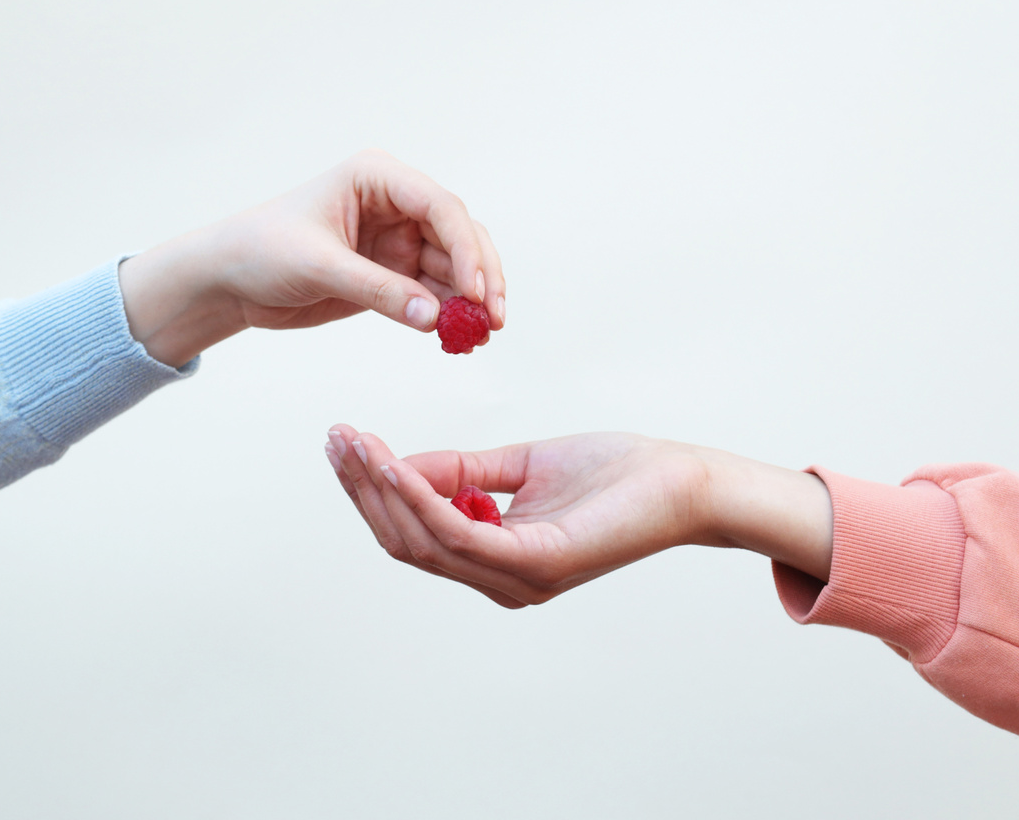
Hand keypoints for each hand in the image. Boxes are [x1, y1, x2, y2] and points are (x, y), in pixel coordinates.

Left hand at [118, 150, 504, 366]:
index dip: (465, 246)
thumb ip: (378, 290)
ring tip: (481, 336)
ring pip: (454, 267)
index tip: (476, 290)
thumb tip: (435, 318)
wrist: (229, 279)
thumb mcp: (319, 267)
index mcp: (376, 177)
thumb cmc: (261, 251)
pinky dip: (450, 316)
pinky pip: (435, 293)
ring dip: (472, 301)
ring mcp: (397, 239)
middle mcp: (395, 203)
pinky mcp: (393, 273)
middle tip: (494, 318)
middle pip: (459, 235)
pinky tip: (461, 339)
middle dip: (481, 276)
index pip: (439, 205)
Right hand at [324, 427, 833, 606]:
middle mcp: (501, 580)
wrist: (683, 481)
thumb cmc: (616, 474)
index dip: (372, 491)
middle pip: (406, 541)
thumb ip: (462, 469)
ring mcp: (518, 578)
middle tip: (334, 438)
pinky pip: (459, 533)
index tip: (344, 441)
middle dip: (363, 489)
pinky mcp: (537, 563)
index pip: (414, 533)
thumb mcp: (522, 464)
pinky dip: (419, 497)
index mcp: (496, 559)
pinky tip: (394, 462)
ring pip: (423, 541)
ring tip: (352, 442)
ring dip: (379, 489)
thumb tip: (399, 463)